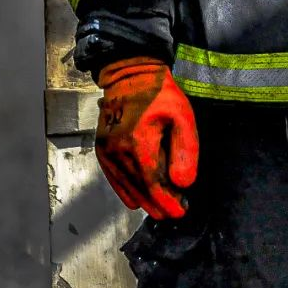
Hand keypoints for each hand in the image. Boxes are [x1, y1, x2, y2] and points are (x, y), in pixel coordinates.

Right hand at [95, 57, 198, 218]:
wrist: (130, 75)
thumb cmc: (160, 94)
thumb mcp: (182, 116)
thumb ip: (185, 150)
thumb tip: (183, 184)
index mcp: (139, 141)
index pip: (154, 183)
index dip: (167, 202)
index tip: (181, 212)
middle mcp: (118, 150)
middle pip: (140, 189)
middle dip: (158, 204)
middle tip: (175, 211)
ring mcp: (107, 151)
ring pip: (127, 186)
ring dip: (144, 200)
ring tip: (161, 208)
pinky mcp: (102, 150)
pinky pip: (114, 179)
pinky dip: (126, 192)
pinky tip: (137, 200)